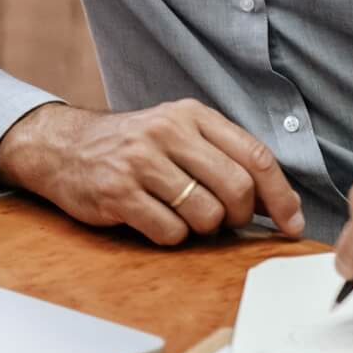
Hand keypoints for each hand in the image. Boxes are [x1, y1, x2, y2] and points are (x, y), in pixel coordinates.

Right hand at [0, 100, 306, 244]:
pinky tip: (154, 220)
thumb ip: (222, 156)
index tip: (291, 222)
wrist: (61, 147)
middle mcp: (166, 132)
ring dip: (203, 228)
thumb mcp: (176, 133)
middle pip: (236, 188)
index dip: (280, 195)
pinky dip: (171, 236)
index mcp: (190, 115)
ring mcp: (140, 162)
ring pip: (206, 214)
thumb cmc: (130, 147)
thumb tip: (277, 204)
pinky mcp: (117, 192)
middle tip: (224, 220)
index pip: (255, 156)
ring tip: (182, 217)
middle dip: (239, 216)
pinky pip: (170, 231)